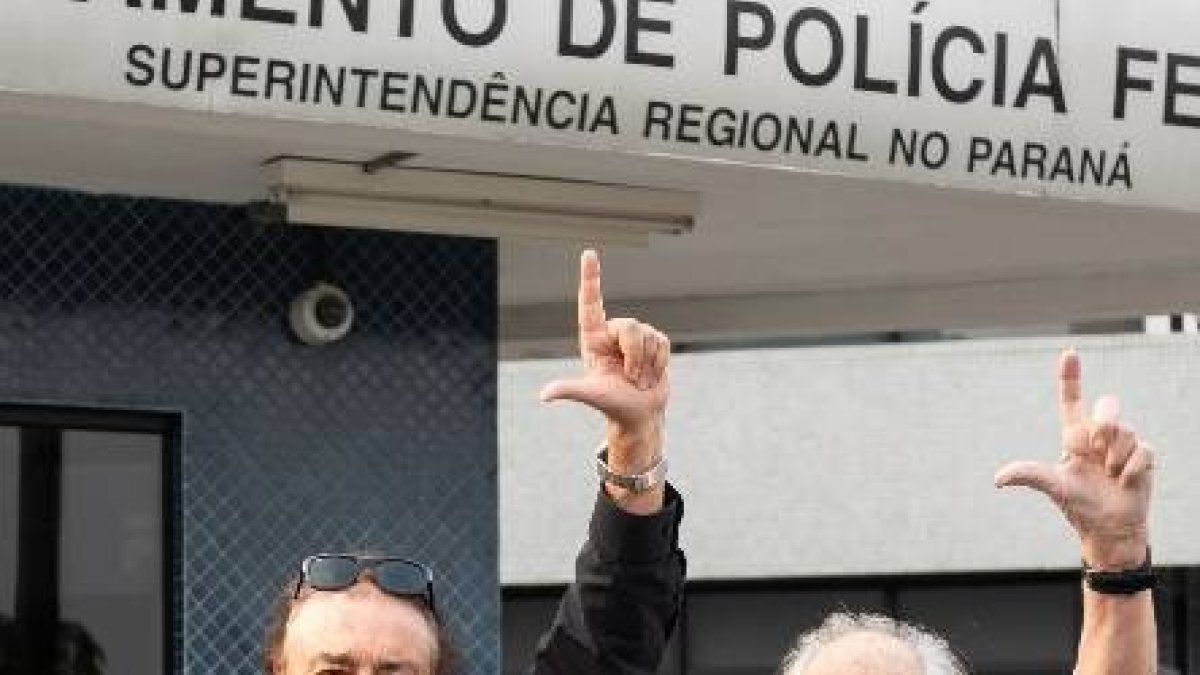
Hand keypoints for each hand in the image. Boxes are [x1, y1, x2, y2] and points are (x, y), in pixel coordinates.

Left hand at [540, 250, 669, 510]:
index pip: (590, 303)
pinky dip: (660, 363)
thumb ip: (569, 389)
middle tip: (630, 378)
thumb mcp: (590, 394)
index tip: (589, 254)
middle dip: (634, 356)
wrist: (639, 414)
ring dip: (647, 364)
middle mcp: (612, 333)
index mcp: (593, 339)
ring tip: (638, 379)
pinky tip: (652, 375)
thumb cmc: (611, 404)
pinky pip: (663, 342)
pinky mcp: (655, 342)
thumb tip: (545, 395)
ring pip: (648, 335)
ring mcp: (635, 337)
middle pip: (629, 327)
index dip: (591, 277)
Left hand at [994, 350, 1152, 569]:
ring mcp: (1123, 445)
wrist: (1108, 528)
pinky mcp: (1143, 457)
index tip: (1069, 353)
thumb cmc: (1078, 504)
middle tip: (1097, 445)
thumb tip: (998, 479)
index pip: (1072, 400)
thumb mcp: (1052, 486)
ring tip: (1108, 475)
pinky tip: (1123, 482)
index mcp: (1075, 436)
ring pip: (1125, 431)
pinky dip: (1130, 469)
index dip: (1071, 376)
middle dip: (1106, 420)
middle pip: (1108, 406)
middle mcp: (1099, 436)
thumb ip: (1028, 475)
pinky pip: (1142, 451)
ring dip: (1114, 456)